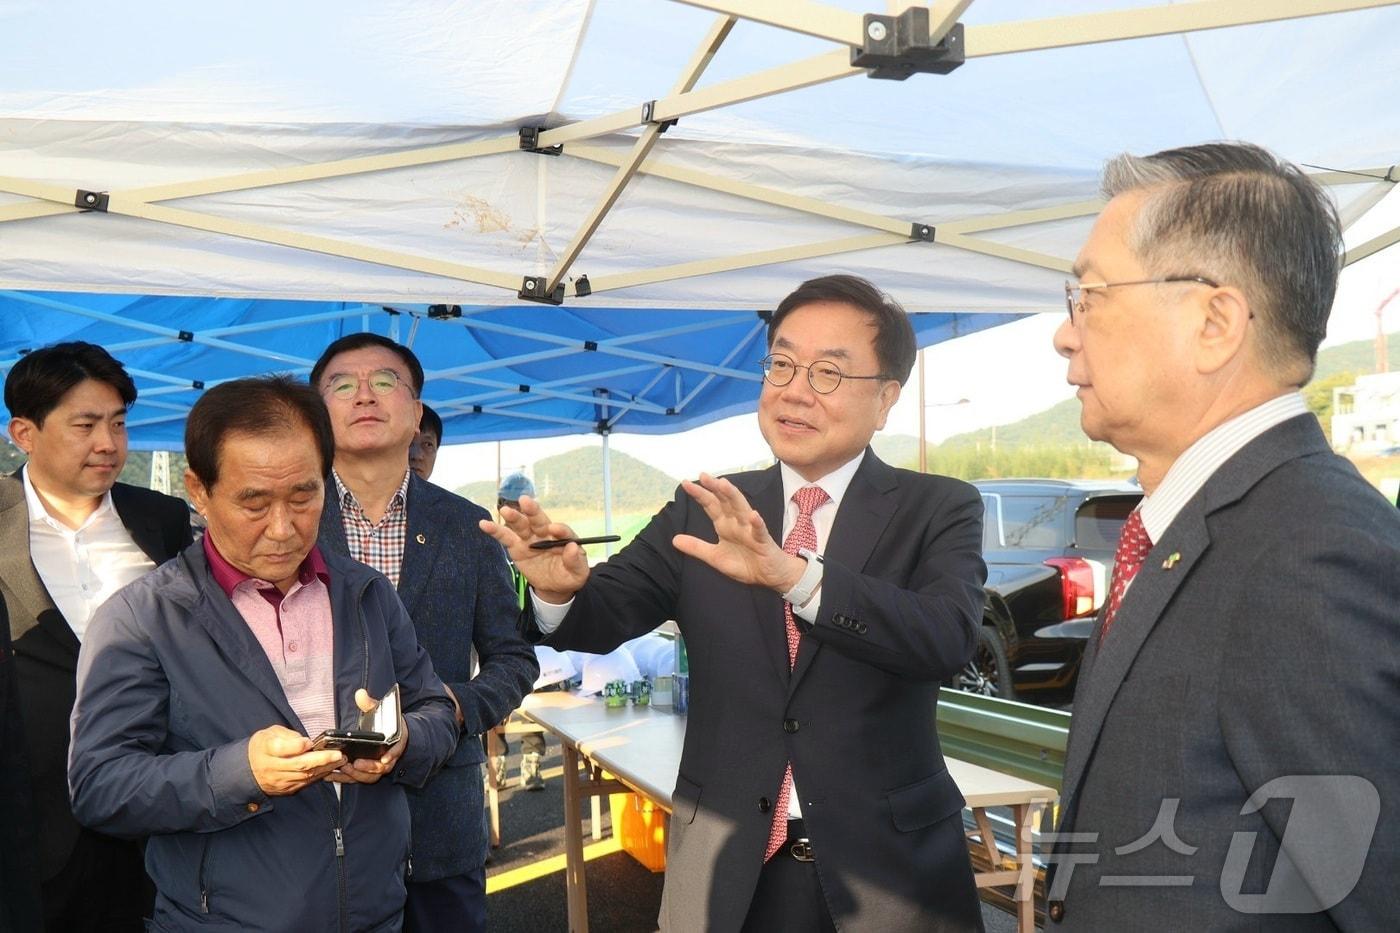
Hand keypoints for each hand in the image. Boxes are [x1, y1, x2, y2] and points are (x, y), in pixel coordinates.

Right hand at [248, 725, 344, 795]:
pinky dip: (319, 776)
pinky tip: (330, 769)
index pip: (282, 749)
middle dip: (322, 760)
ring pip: (305, 776)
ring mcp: (279, 780)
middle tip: (338, 754)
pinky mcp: (285, 789)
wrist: (248, 769)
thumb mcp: (270, 733)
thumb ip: (287, 735)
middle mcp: (272, 767)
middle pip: (299, 765)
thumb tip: (305, 742)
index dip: (297, 746)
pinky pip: (305, 783)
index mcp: (266, 749)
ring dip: (325, 769)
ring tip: (340, 761)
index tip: (310, 742)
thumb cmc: (263, 746)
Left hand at [325, 689, 407, 784]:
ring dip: (355, 775)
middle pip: (380, 769)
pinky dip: (343, 779)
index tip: (384, 759)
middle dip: (367, 768)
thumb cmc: (387, 723)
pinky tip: (330, 776)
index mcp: (395, 743)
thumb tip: (360, 693)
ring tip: (340, 769)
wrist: (392, 736)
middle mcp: (388, 758)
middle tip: (353, 764)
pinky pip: (356, 778)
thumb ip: (370, 704)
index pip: (396, 752)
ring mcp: (377, 767)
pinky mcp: (365, 772)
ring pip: (368, 777)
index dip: (391, 756)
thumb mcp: (381, 711)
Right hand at [478, 495, 590, 602]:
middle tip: (525, 501)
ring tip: (506, 510)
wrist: (554, 586)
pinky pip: (505, 537)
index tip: (554, 530)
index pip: (562, 530)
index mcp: (563, 537)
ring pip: (521, 525)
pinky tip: (484, 524)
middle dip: (533, 511)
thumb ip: (576, 560)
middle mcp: (545, 533)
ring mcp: (529, 539)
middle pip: (539, 520)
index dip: (559, 529)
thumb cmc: (569, 575)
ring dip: (514, 517)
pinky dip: (495, 530)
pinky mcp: (516, 547)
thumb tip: (572, 547)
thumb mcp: (578, 572)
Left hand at [671, 473, 806, 592]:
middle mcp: (736, 523)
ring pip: (741, 509)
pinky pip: (760, 531)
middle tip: (703, 476)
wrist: (769, 576)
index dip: (700, 494)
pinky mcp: (763, 541)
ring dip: (733, 496)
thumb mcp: (715, 557)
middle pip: (724, 501)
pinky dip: (756, 523)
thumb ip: (696, 548)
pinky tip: (753, 515)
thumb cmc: (745, 563)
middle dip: (714, 488)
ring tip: (723, 484)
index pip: (710, 505)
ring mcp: (750, 530)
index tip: (685, 483)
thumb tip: (674, 540)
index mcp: (724, 525)